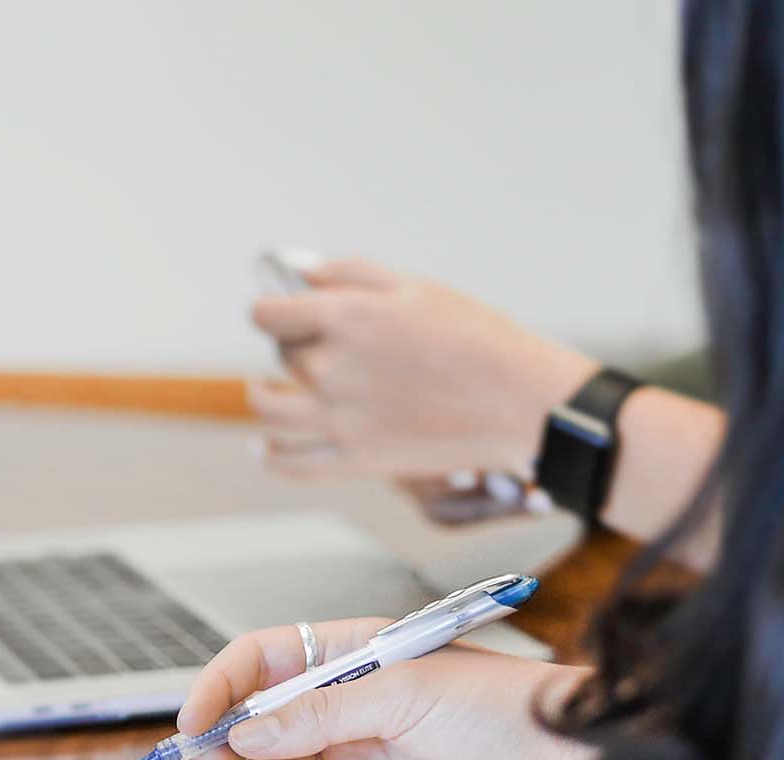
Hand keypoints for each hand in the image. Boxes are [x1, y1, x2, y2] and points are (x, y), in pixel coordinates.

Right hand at [178, 617, 612, 759]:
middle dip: (229, 753)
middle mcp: (345, 710)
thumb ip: (317, 714)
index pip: (260, 663)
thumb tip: (246, 732)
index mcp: (349, 657)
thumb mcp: (403, 692)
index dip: (220, 689)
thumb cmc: (507, 706)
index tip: (193, 725)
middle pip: (255, 729)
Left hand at [246, 260, 597, 478]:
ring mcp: (340, 419)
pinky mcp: (355, 459)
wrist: (521, 401)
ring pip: (269, 412)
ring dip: (263, 397)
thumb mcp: (415, 288)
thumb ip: (349, 274)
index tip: (278, 310)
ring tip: (266, 389)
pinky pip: (291, 463)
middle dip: (294, 344)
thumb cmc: (477, 337)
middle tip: (320, 344)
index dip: (271, 309)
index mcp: (347, 318)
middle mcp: (333, 369)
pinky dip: (270, 455)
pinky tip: (264, 445)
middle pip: (283, 355)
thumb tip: (298, 271)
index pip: (268, 313)